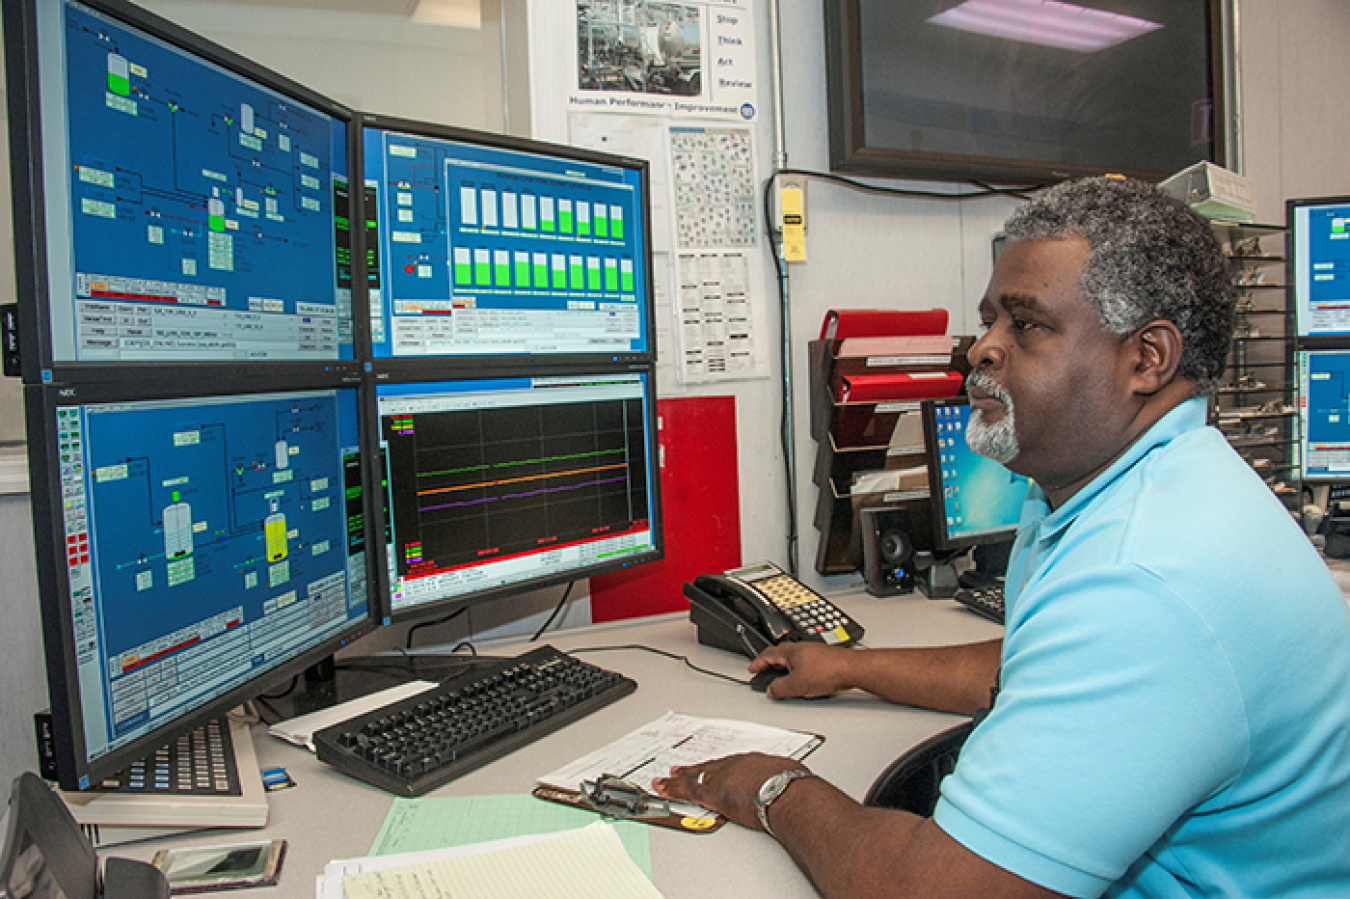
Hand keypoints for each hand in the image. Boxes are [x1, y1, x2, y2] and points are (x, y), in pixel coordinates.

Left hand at [651, 753, 808, 830]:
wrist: (789, 793)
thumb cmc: (795, 786)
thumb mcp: (789, 776)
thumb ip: (781, 781)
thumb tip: (787, 786)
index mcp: (753, 761)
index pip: (729, 765)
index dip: (716, 768)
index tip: (709, 769)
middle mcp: (734, 766)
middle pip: (708, 767)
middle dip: (693, 770)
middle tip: (678, 770)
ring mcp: (722, 777)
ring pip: (693, 777)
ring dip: (677, 779)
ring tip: (664, 780)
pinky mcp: (713, 793)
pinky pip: (687, 791)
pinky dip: (672, 790)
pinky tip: (662, 790)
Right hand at [749, 641, 856, 699]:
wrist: (851, 669)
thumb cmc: (828, 670)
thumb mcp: (797, 685)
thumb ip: (780, 688)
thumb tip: (771, 690)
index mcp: (790, 651)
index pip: (768, 654)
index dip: (758, 662)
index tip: (752, 668)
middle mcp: (801, 648)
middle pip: (780, 654)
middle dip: (771, 664)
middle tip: (765, 672)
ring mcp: (813, 652)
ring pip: (794, 659)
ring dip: (786, 668)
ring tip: (784, 680)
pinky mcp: (824, 659)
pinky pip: (806, 664)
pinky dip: (799, 671)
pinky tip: (804, 681)